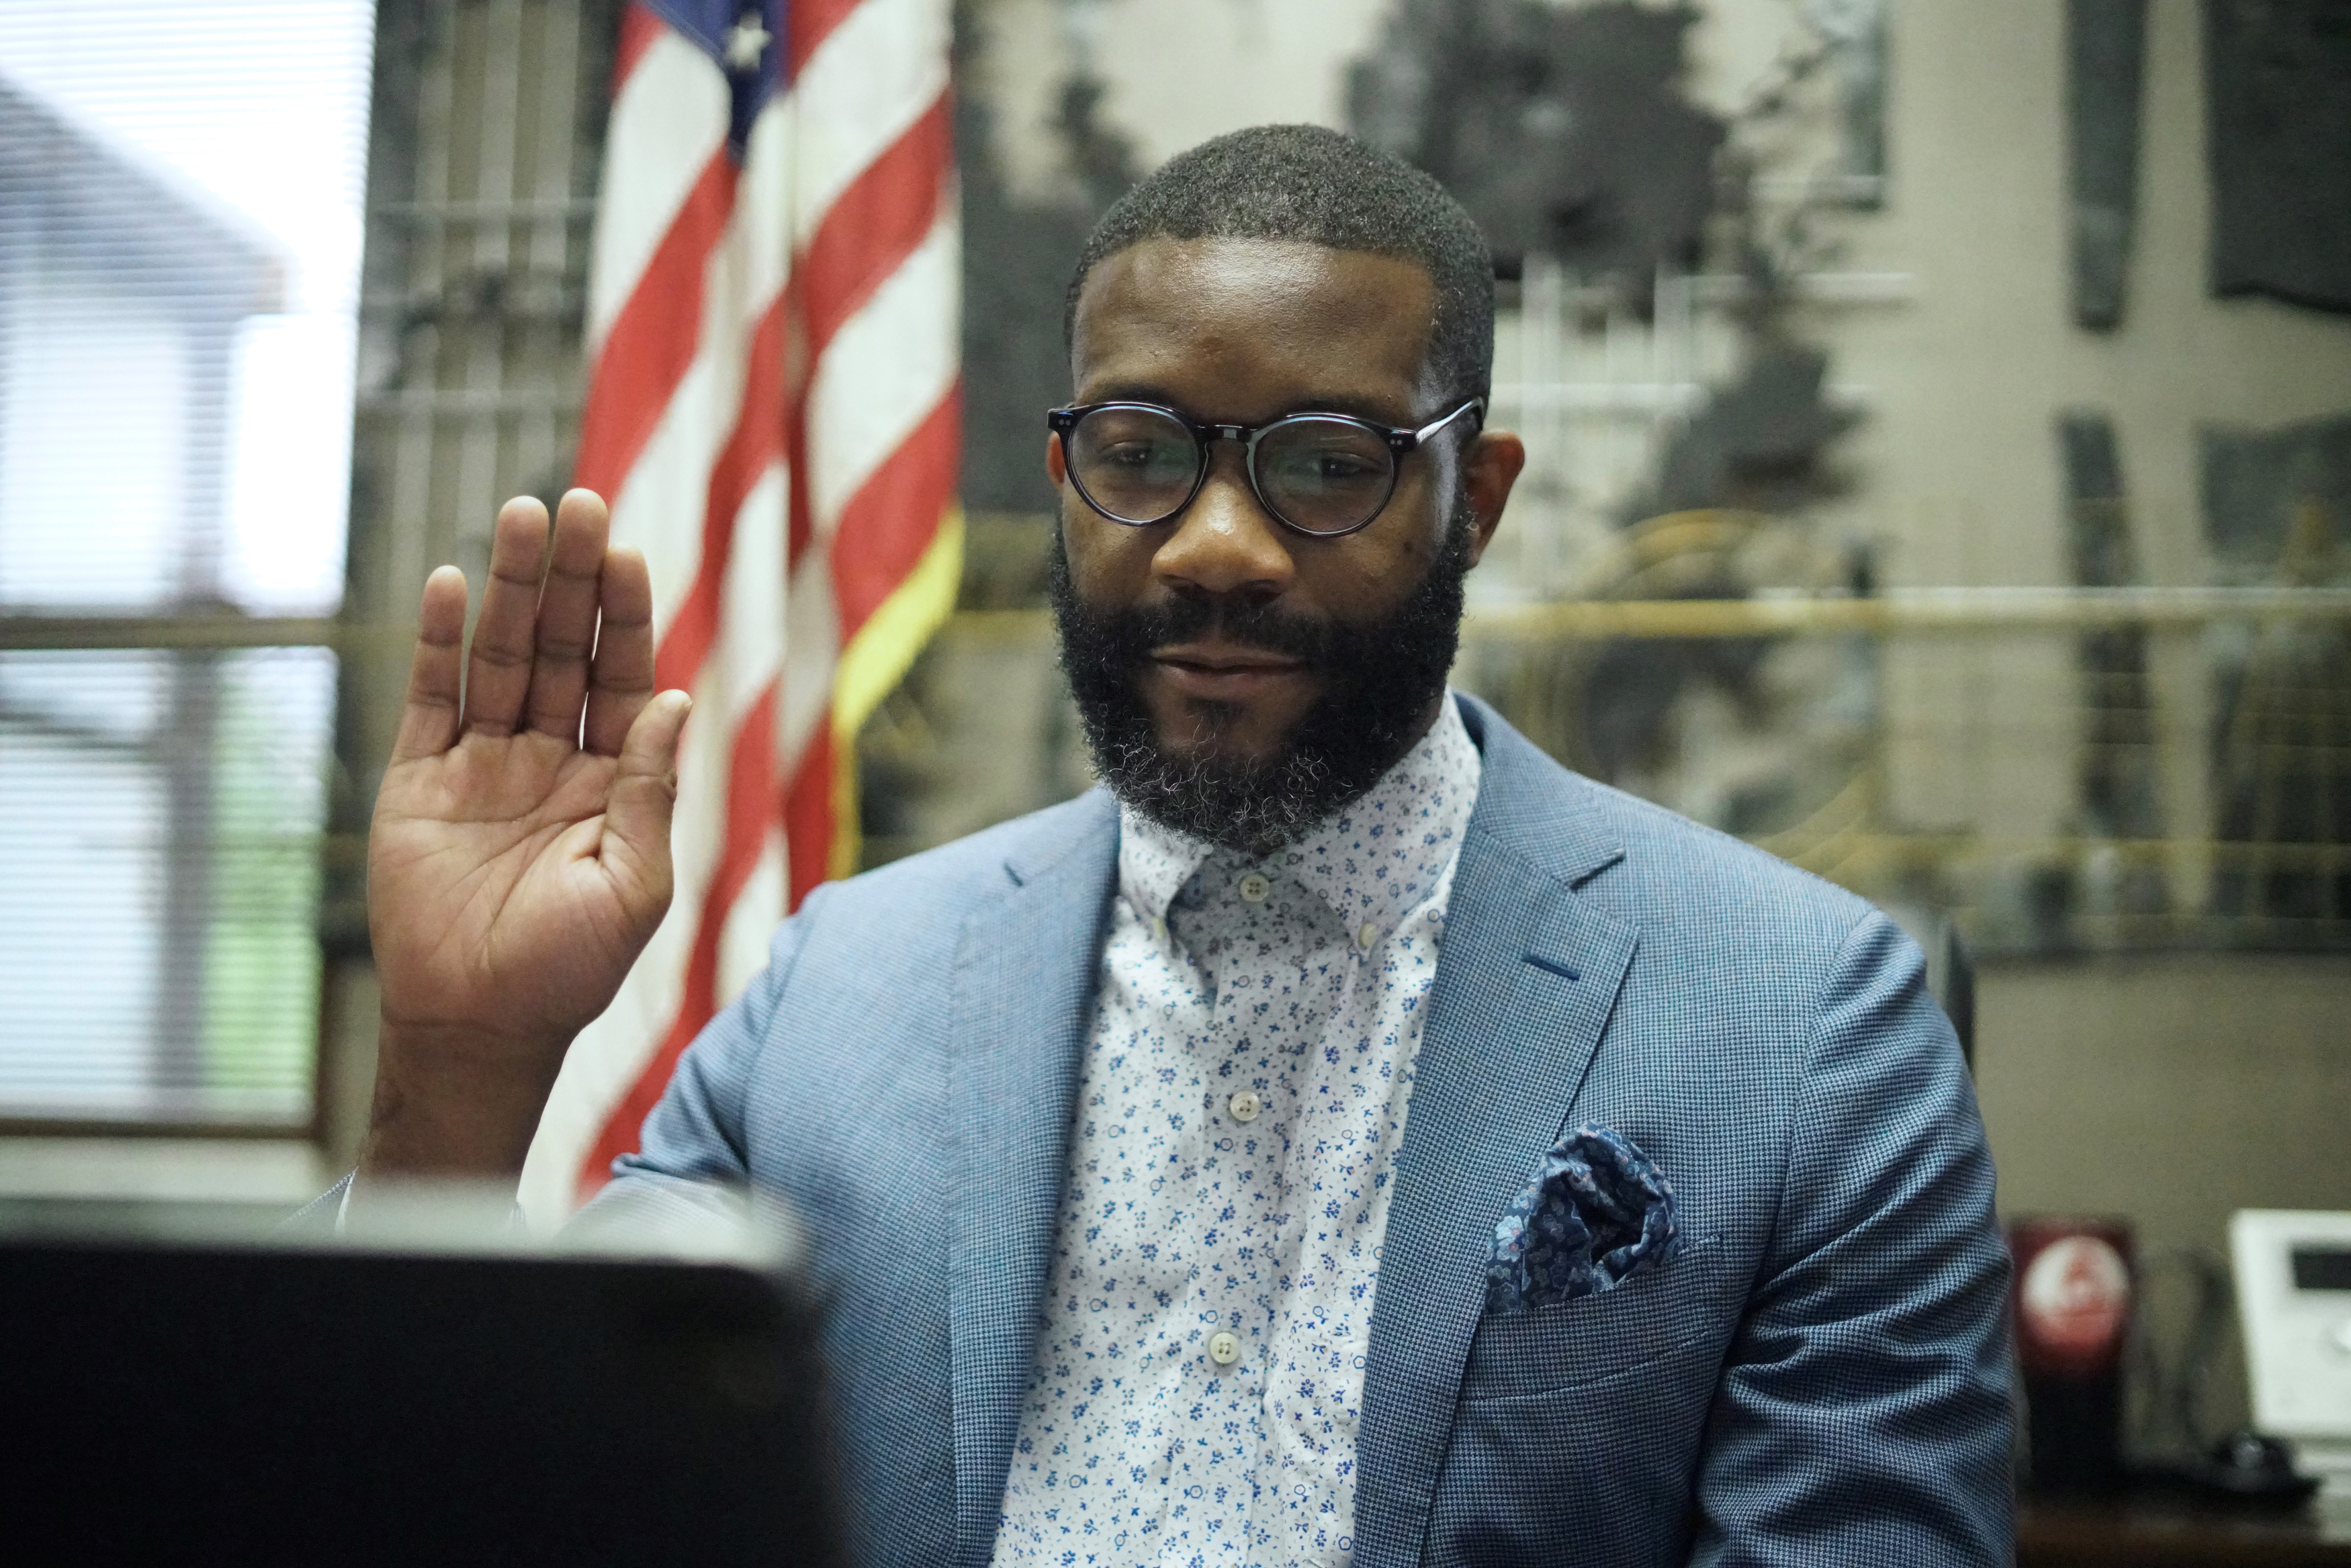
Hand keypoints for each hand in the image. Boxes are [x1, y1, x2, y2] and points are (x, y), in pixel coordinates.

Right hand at [360, 490, 689, 1177]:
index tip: (627, 552)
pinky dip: (437, 641)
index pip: (623, 677)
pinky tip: (447, 582)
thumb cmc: (571, 968)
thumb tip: (675, 699)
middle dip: (570, 579)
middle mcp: (550, 758)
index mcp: (611, 780)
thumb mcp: (633, 881)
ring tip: (520, 514)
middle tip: (577, 501)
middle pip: (564, 648)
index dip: (625, 616)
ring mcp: (484, 764)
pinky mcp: (420, 781)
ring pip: (500, 656)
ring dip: (510, 587)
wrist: (480, 1025)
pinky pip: (432, 699)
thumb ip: (648, 789)